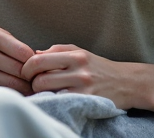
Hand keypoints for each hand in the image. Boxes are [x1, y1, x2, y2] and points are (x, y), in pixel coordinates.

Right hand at [0, 24, 34, 94]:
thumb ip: (15, 45)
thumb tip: (39, 62)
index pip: (25, 53)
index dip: (34, 61)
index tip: (36, 64)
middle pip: (19, 70)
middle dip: (31, 76)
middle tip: (37, 79)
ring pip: (11, 83)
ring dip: (23, 87)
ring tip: (28, 85)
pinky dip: (9, 90)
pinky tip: (13, 88)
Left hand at [21, 44, 136, 108]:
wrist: (127, 83)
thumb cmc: (99, 67)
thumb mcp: (80, 52)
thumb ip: (57, 51)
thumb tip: (33, 54)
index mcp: (75, 55)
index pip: (39, 59)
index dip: (26, 68)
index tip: (26, 73)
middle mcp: (79, 69)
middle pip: (40, 78)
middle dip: (32, 83)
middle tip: (34, 85)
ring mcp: (83, 87)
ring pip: (48, 91)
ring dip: (41, 93)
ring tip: (44, 92)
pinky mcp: (87, 101)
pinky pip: (60, 102)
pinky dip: (53, 101)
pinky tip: (55, 99)